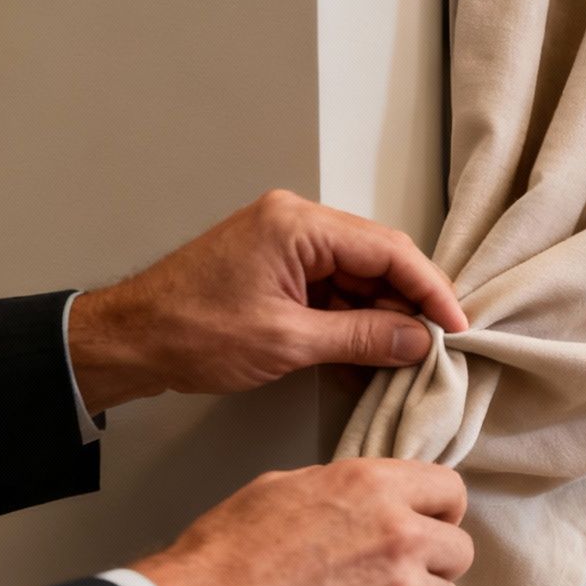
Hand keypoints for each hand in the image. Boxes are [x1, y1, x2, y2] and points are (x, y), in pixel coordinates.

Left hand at [67, 190, 467, 413]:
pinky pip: (334, 292)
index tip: (457, 327)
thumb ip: (362, 338)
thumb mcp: (289, 342)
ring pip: (359, 279)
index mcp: (298, 225)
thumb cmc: (190, 333)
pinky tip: (364, 358)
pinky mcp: (279, 269)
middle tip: (433, 350)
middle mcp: (296, 223)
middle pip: (379, 261)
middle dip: (408, 307)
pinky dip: (352, 324)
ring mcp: (287, 245)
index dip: (431, 290)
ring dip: (380, 320)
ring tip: (400, 362)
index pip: (390, 250)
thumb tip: (418, 341)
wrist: (129, 341)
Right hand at [133, 459, 473, 585]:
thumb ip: (341, 492)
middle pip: (459, 552)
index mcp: (373, 487)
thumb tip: (365, 502)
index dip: (440, 512)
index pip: (449, 491)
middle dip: (432, 565)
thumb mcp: (281, 489)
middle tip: (394, 579)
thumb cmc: (226, 554)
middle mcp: (400, 535)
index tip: (428, 527)